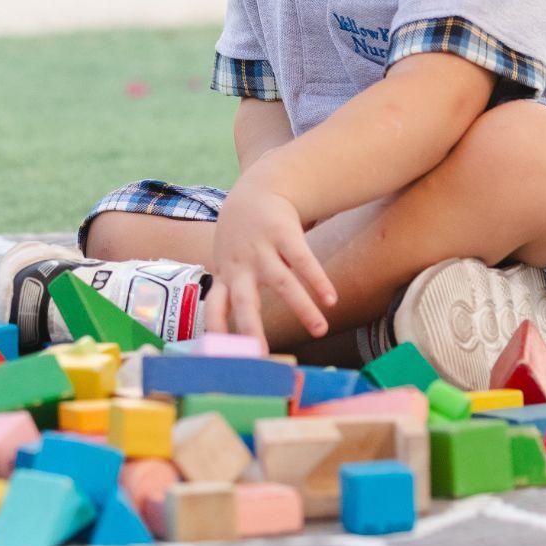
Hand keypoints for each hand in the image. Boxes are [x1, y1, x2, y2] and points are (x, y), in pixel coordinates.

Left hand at [204, 169, 336, 349]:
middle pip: (243, 300)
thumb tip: (243, 335)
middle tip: (261, 355)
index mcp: (225, 275)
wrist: (257, 191)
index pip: (214, 306)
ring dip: (302, 307)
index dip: (216, 328)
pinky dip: (317, 280)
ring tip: (320, 330)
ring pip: (281, 282)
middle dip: (250, 327)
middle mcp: (241, 265)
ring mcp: (262, 248)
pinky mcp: (284, 233)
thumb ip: (233, 291)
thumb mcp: (229, 261)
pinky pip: (303, 259)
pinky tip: (331, 299)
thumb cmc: (242, 238)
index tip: (223, 353)